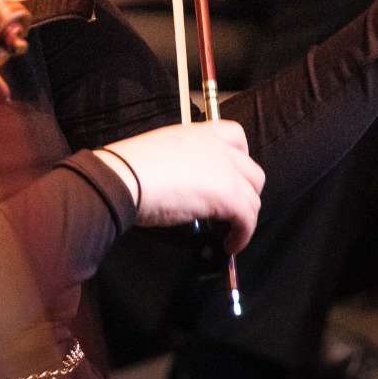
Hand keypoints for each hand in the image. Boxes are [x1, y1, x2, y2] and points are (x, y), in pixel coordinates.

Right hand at [96, 121, 264, 252]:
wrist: (124, 178)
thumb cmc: (130, 168)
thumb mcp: (161, 154)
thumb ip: (183, 163)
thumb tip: (187, 186)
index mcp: (198, 133)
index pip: (236, 135)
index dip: (240, 158)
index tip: (231, 175)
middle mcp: (217, 147)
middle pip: (252, 172)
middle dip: (246, 193)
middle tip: (231, 209)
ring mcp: (225, 170)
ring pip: (253, 198)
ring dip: (245, 217)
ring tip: (229, 232)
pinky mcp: (228, 195)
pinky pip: (247, 219)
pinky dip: (242, 235)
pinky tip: (230, 244)